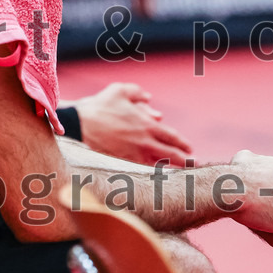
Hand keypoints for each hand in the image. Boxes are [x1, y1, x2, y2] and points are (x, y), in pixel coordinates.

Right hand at [73, 82, 193, 165]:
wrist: (78, 126)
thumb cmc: (99, 107)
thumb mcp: (119, 91)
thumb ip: (137, 93)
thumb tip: (149, 98)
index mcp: (146, 125)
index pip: (172, 138)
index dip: (183, 144)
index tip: (190, 150)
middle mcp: (144, 143)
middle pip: (170, 155)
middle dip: (184, 161)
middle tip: (193, 166)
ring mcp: (133, 157)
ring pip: (158, 167)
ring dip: (170, 171)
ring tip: (179, 177)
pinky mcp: (122, 165)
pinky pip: (141, 173)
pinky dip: (150, 176)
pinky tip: (155, 181)